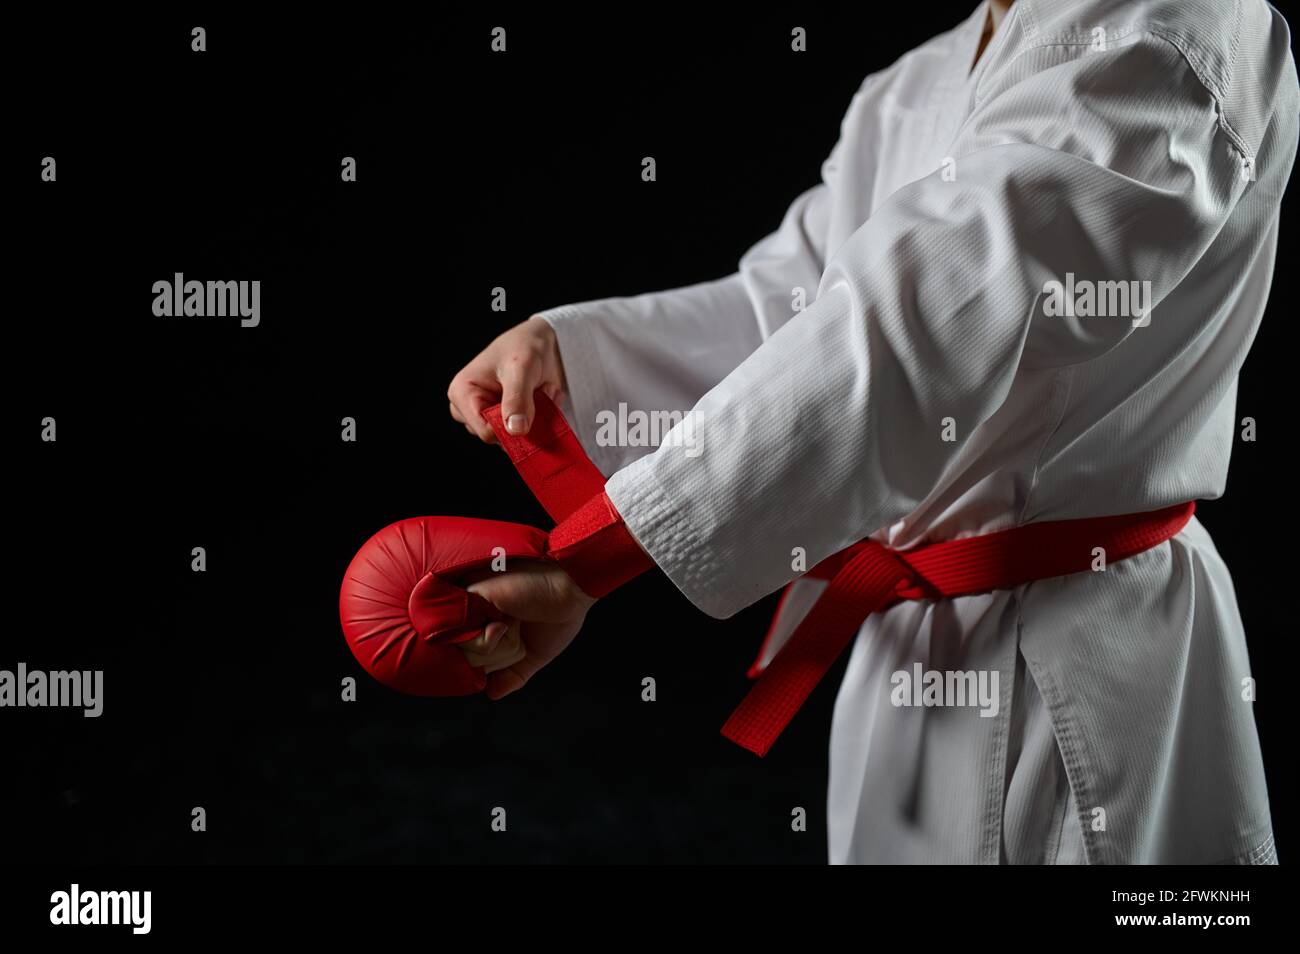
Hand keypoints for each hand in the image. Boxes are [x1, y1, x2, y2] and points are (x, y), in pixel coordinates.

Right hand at [448, 316, 566, 442]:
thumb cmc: (523, 347)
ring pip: (513, 436)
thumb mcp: (522, 369)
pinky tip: (541, 397)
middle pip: (498, 437)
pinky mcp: (502, 418)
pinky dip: (540, 418)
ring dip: (534, 418)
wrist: (540, 341)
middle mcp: (469, 408)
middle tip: (536, 394)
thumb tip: (514, 430)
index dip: (510, 427)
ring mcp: (486, 415)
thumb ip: (517, 399)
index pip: (484, 431)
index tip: (531, 409)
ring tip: (538, 391)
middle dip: (524, 420)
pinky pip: (524, 433)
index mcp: (462, 393)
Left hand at [459, 560, 596, 699]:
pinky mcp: (470, 598)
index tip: (516, 642)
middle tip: (519, 629)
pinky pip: (467, 642)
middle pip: (465, 661)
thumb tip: (491, 693)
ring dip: (498, 649)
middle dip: (499, 658)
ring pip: (464, 655)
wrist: (573, 589)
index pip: (471, 659)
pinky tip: (509, 617)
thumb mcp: (533, 653)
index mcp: (485, 619)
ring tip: (516, 621)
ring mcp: (469, 603)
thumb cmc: (559, 612)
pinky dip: (492, 641)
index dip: (494, 664)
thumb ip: (511, 674)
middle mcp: (473, 609)